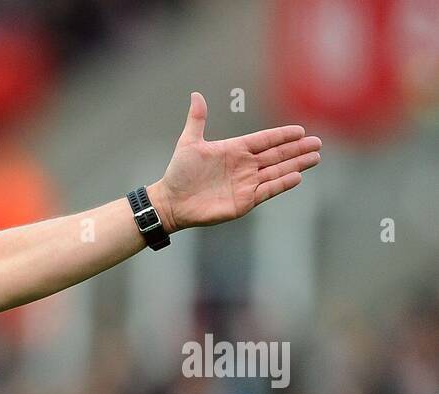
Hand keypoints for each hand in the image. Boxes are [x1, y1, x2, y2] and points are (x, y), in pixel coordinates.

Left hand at [148, 91, 320, 232]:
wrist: (171, 202)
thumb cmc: (178, 173)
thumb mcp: (188, 143)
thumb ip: (197, 119)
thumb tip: (196, 94)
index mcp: (235, 150)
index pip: (264, 140)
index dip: (282, 135)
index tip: (300, 130)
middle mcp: (244, 166)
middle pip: (276, 155)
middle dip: (297, 149)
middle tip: (318, 142)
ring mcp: (246, 184)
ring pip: (276, 171)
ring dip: (296, 164)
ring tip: (315, 157)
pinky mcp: (244, 201)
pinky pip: (267, 190)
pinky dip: (281, 183)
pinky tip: (296, 176)